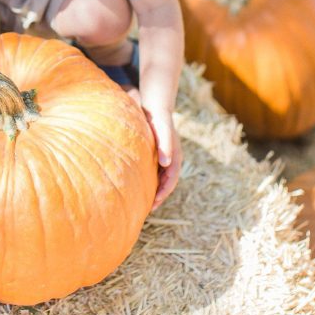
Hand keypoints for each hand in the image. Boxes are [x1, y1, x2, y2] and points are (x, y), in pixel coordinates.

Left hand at [126, 89, 181, 210]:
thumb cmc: (158, 119)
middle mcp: (171, 159)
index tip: (154, 203)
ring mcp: (165, 157)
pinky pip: (155, 172)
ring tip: (144, 202)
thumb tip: (167, 164)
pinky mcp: (157, 155)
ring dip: (155, 190)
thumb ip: (166, 145)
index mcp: (175, 156)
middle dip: (160, 196)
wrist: (155, 106)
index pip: (171, 180)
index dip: (164, 192)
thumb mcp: (163, 130)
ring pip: (161, 179)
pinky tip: (139, 185)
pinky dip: (150, 181)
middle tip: (148, 209)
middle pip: (167, 182)